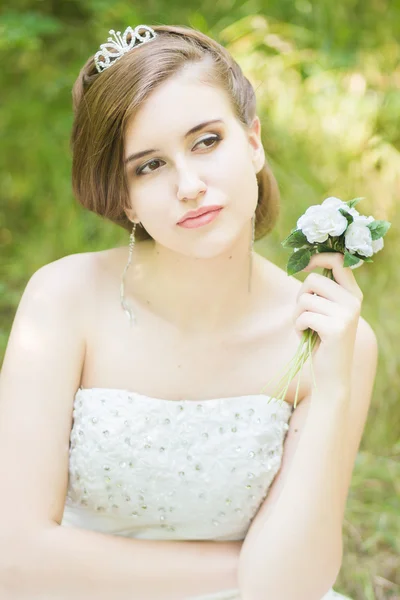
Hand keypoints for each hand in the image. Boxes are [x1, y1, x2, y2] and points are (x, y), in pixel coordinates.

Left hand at [292, 252, 362, 395]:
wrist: (331, 374)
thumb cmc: (321, 340)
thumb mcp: (325, 311)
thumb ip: (322, 291)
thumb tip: (308, 264)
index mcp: (353, 294)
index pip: (338, 261)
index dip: (317, 258)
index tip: (302, 266)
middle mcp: (354, 301)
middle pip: (313, 280)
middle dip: (299, 296)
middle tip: (302, 314)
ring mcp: (347, 314)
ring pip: (305, 298)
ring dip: (296, 314)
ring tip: (305, 328)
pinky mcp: (336, 328)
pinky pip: (303, 316)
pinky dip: (297, 327)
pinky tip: (306, 337)